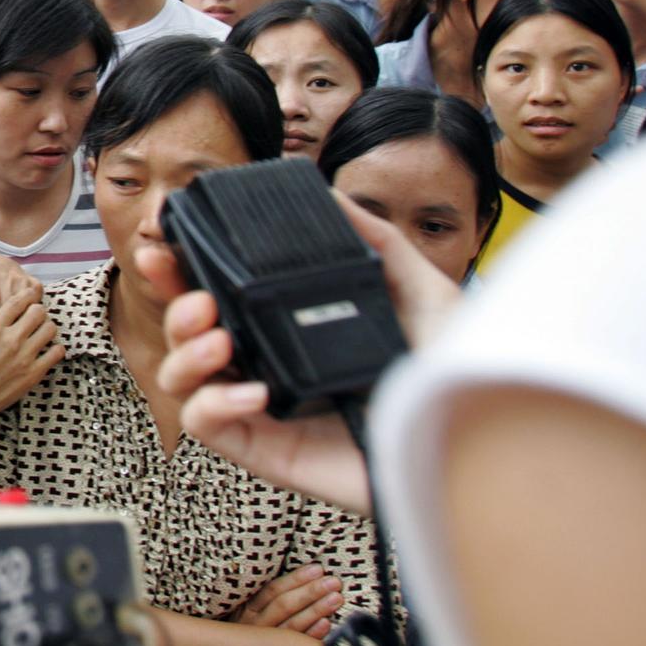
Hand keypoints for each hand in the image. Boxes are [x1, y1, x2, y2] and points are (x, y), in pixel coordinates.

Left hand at [0, 255, 42, 334]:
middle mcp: (5, 274)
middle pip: (7, 302)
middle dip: (2, 322)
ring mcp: (22, 278)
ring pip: (23, 303)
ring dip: (18, 320)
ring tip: (11, 335)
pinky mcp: (35, 283)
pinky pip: (36, 302)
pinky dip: (31, 314)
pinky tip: (24, 323)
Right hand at [0, 294, 62, 428]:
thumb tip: (3, 317)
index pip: (18, 300)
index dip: (27, 296)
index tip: (30, 297)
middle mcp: (10, 338)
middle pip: (38, 311)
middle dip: (37, 311)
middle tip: (34, 318)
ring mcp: (24, 356)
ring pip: (49, 329)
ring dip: (46, 328)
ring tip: (41, 334)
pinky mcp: (34, 373)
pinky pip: (56, 353)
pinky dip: (55, 349)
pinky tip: (48, 351)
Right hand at [141, 193, 460, 515]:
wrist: (478, 442)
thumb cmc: (454, 376)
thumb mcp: (421, 292)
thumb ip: (375, 241)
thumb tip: (332, 195)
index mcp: (292, 327)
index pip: (222, 295)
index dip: (185, 271)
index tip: (168, 247)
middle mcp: (270, 364)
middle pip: (188, 333)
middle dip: (172, 306)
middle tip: (197, 297)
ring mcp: (264, 410)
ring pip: (182, 379)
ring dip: (184, 351)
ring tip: (220, 340)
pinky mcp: (266, 451)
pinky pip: (206, 427)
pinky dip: (212, 403)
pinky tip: (253, 392)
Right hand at [231, 565, 340, 639]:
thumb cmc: (252, 628)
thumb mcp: (251, 611)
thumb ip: (270, 597)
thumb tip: (305, 575)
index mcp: (247, 609)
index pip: (273, 590)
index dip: (296, 579)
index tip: (317, 569)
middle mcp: (254, 626)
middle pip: (284, 606)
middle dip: (310, 592)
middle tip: (333, 582)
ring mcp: (266, 645)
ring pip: (293, 626)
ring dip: (316, 610)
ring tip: (336, 598)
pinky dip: (312, 634)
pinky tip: (327, 623)